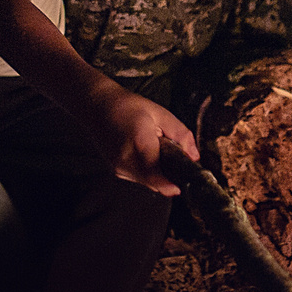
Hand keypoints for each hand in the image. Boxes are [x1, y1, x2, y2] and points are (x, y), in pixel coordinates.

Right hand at [85, 87, 200, 196]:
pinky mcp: (116, 170)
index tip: (184, 185)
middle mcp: (126, 160)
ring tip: (155, 150)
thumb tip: (194, 156)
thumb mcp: (160, 114)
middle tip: (173, 157)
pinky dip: (148, 171)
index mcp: (139, 143)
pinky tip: (145, 153)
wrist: (97, 106)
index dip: (172, 185)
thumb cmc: (129, 106)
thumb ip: (180, 135)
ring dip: (158, 173)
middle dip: (169, 176)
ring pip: (148, 182)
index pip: (157, 176)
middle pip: (156, 183)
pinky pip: (139, 178)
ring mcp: (119, 167)